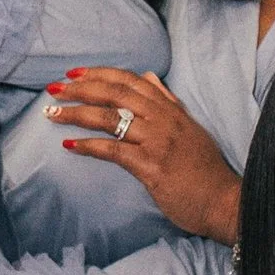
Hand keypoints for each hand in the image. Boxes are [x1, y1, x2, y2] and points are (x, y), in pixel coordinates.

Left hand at [41, 69, 239, 240]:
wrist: (223, 201)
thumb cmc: (204, 170)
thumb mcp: (189, 128)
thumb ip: (168, 101)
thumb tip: (148, 77)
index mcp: (171, 109)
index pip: (130, 81)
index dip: (100, 74)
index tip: (75, 73)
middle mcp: (164, 119)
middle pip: (115, 94)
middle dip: (80, 88)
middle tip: (54, 88)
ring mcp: (158, 141)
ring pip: (110, 118)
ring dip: (76, 114)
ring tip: (51, 114)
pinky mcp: (151, 166)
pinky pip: (113, 150)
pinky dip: (88, 146)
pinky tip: (69, 145)